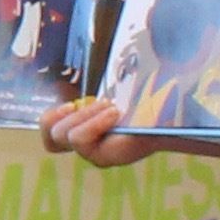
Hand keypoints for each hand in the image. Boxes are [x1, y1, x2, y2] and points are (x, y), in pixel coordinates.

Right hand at [39, 97, 163, 170]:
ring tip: (110, 107)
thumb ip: (89, 91)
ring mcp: (93, 155)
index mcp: (82, 130)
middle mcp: (85, 147)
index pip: (50, 134)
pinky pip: (81, 141)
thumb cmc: (142, 102)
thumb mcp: (110, 94)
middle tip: (96, 102)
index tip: (71, 103)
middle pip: (52, 136)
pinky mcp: (103, 159)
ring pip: (66, 136)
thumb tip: (71, 60)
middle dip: (68, 114)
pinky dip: (94, 123)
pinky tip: (115, 114)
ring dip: (84, 116)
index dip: (50, 118)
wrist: (170, 117)